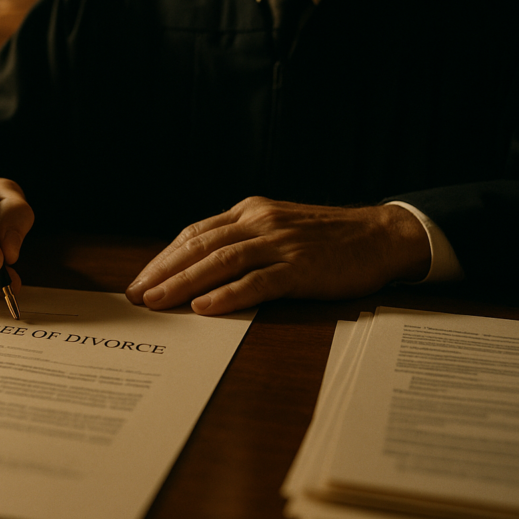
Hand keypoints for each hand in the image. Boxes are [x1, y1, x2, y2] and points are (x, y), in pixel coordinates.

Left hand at [125, 197, 429, 314]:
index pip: (195, 234)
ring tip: (159, 301)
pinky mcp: (301, 268)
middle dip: (163, 271)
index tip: (142, 278)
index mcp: (250, 211)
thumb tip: (200, 265)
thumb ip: (243, 239)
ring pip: (221, 262)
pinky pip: (258, 282)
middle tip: (137, 294)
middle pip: (200, 246)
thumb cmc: (327, 238)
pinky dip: (229, 294)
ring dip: (184, 282)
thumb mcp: (277, 227)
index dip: (165, 257)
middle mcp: (260, 222)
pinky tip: (205, 307)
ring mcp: (280, 244)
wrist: (381, 236)